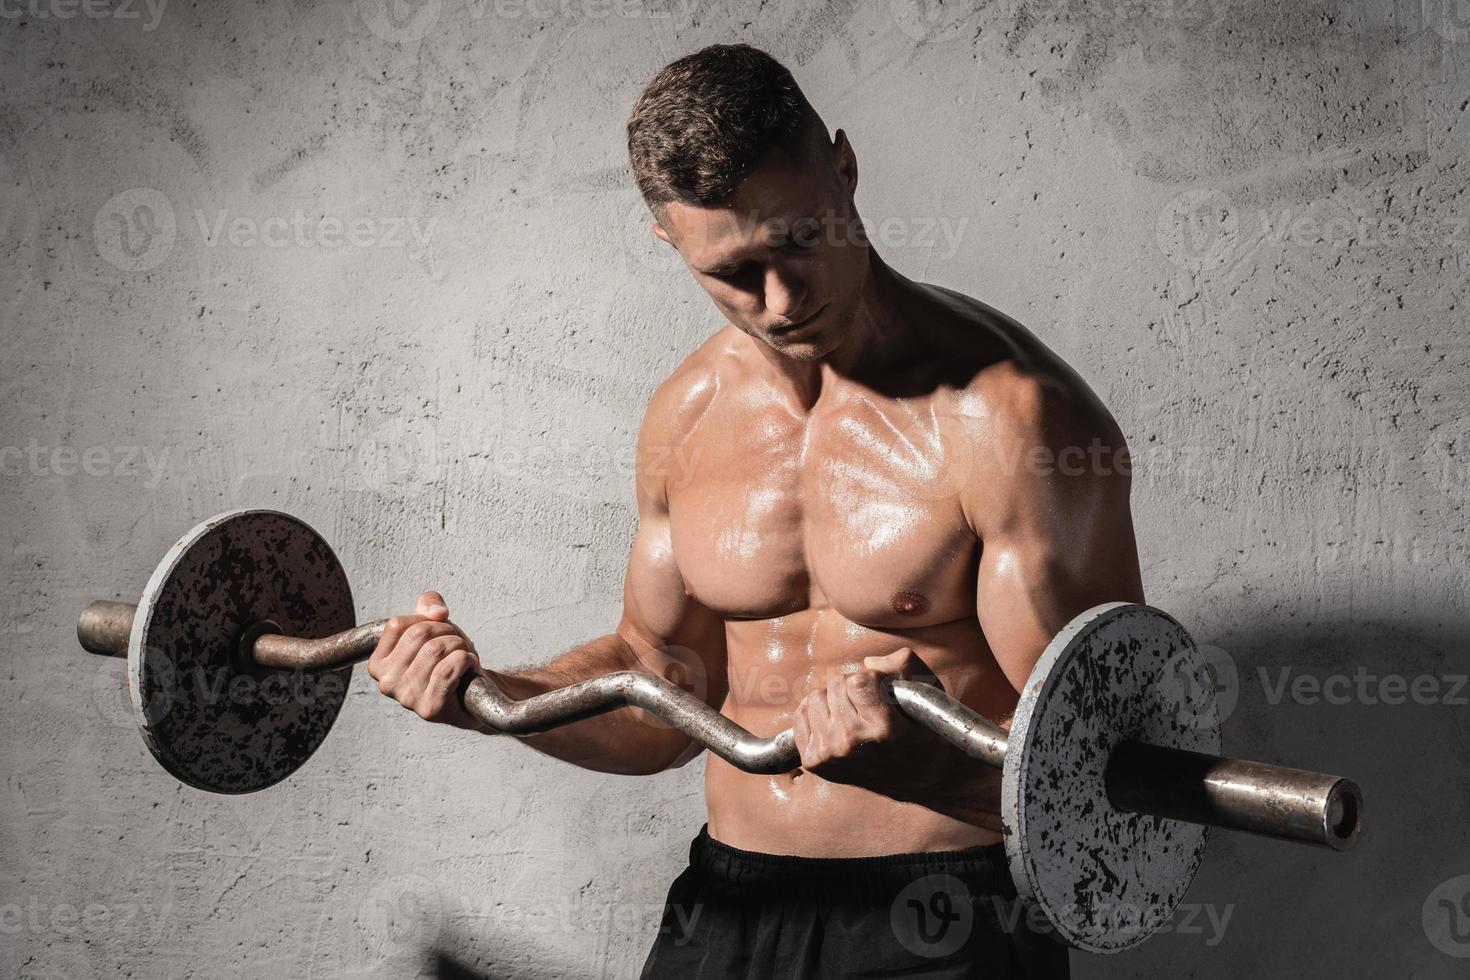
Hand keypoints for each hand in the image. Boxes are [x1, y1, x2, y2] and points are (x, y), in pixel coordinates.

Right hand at [367, 591, 486, 730]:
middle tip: (457, 642)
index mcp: (378, 664)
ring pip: (436, 649)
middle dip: (447, 631)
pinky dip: (466, 659)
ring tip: (462, 654)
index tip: (438, 630)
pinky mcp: (429, 708)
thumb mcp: (434, 626)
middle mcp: (386, 682)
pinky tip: (469, 663)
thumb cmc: (447, 660)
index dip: (425, 619)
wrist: (470, 695)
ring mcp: (406, 697)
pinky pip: (448, 668)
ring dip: (459, 645)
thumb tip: (437, 613)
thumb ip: (428, 605)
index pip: (397, 624)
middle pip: (419, 634)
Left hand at [791, 647, 950, 797]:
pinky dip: (815, 712)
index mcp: (882, 727)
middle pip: (834, 685)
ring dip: (833, 699)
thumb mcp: (926, 691)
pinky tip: (834, 721)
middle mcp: (852, 743)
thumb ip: (903, 664)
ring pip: (815, 697)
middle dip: (852, 686)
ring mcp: (830, 754)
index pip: (857, 680)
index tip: (883, 691)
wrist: (919, 777)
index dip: (872, 679)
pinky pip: (801, 716)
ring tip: (852, 712)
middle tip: (868, 703)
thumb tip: (868, 662)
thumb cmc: (923, 729)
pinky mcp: (815, 761)